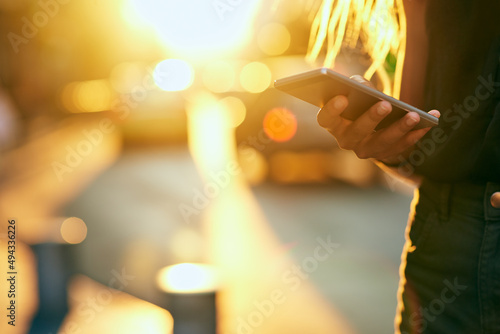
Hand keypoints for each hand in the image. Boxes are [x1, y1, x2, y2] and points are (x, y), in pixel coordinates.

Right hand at [317, 76, 439, 164]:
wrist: (370, 123)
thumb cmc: (359, 100)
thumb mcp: (355, 89)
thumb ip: (356, 85)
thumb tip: (362, 87)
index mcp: (333, 124)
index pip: (326, 120)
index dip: (331, 110)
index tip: (342, 97)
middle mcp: (346, 140)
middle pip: (356, 133)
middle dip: (371, 119)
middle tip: (385, 104)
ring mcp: (365, 150)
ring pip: (381, 143)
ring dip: (398, 129)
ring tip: (414, 115)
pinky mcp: (384, 154)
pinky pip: (401, 147)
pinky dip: (415, 134)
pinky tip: (429, 121)